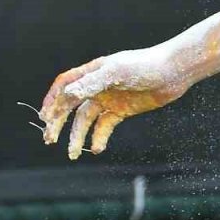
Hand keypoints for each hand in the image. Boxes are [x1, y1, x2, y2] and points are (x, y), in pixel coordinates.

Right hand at [39, 49, 189, 159]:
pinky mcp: (123, 110)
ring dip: (78, 135)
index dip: (52, 100)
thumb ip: (92, 83)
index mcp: (93, 72)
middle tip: (50, 139)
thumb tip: (67, 96)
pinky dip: (100, 137)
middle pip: (71, 106)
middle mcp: (98, 85)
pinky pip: (105, 126)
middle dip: (58, 123)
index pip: (65, 85)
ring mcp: (110, 98)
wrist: (175, 72)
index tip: (44, 117)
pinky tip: (98, 148)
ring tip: (73, 153)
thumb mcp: (117, 72)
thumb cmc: (146, 65)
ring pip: (86, 120)